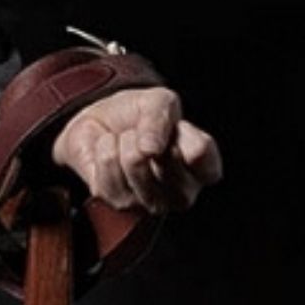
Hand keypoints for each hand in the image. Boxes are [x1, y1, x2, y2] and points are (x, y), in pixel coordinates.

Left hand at [50, 87, 221, 213]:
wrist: (101, 122)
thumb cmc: (139, 115)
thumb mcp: (158, 101)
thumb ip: (160, 118)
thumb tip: (151, 148)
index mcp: (203, 171)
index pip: (200, 153)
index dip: (183, 134)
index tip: (175, 128)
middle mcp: (182, 195)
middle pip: (166, 158)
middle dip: (148, 134)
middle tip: (146, 137)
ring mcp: (150, 203)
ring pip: (134, 160)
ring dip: (124, 139)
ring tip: (126, 143)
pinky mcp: (117, 201)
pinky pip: (108, 161)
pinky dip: (104, 145)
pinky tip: (110, 152)